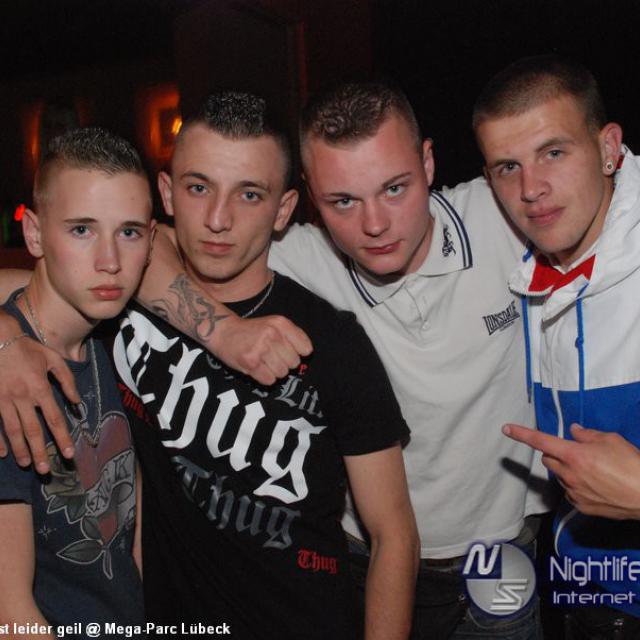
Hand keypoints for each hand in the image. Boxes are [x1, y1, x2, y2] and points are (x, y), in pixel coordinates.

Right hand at [0, 332, 78, 472]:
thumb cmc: (27, 348)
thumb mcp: (53, 359)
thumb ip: (67, 380)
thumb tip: (76, 402)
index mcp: (40, 388)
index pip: (54, 419)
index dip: (62, 438)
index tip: (69, 454)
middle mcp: (22, 397)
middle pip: (33, 430)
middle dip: (40, 452)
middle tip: (45, 471)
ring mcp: (3, 399)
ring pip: (13, 430)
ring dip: (20, 450)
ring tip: (27, 464)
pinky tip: (2, 453)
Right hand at [214, 314, 312, 384]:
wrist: (223, 331)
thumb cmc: (252, 330)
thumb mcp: (274, 323)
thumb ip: (294, 335)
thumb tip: (308, 352)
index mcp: (281, 323)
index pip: (306, 348)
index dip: (298, 353)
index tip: (287, 351)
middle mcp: (272, 334)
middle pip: (294, 363)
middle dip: (285, 363)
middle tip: (271, 356)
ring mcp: (261, 349)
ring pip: (283, 373)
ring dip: (274, 371)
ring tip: (264, 362)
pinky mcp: (250, 363)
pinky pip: (270, 380)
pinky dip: (265, 378)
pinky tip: (258, 368)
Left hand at [503, 422, 639, 519]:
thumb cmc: (633, 465)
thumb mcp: (611, 440)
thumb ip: (587, 435)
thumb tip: (574, 431)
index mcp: (574, 455)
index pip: (541, 441)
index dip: (522, 434)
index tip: (506, 429)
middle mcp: (569, 474)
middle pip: (548, 459)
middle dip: (556, 454)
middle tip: (577, 452)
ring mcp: (574, 492)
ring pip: (560, 476)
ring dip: (567, 470)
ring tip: (594, 470)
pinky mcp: (581, 507)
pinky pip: (570, 492)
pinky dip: (576, 486)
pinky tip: (595, 485)